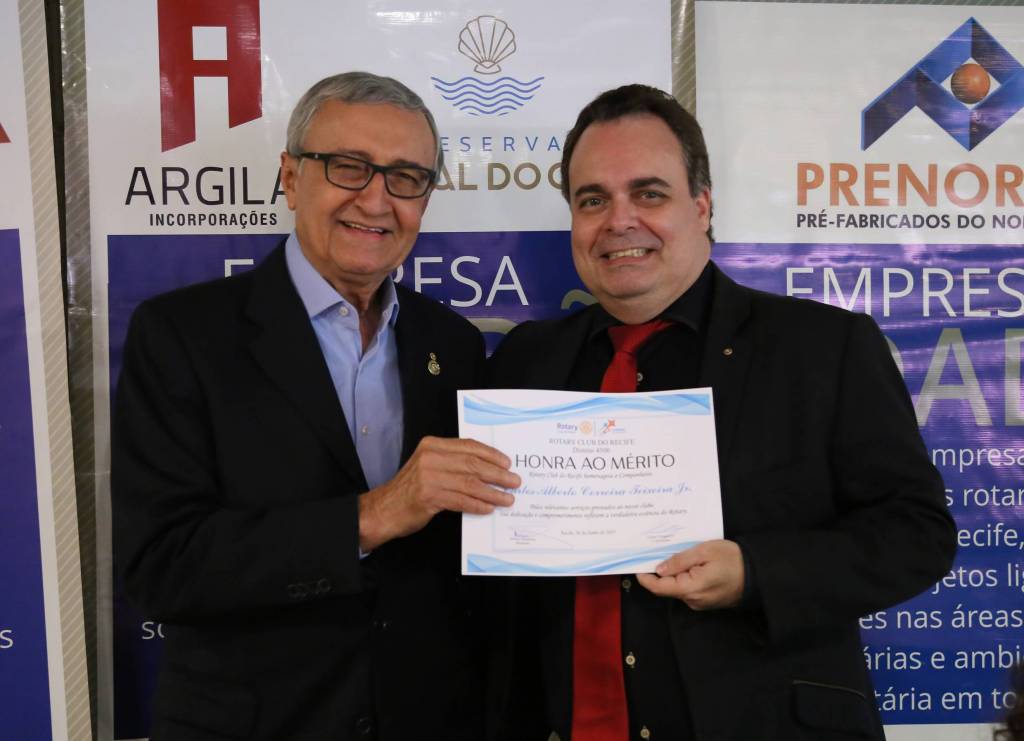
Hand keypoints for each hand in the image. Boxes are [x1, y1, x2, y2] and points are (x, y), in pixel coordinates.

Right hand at [358, 436, 519, 550]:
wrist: (383, 509)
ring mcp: (428, 477)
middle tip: (514, 481)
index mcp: (432, 445)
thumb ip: (452, 463)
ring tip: (507, 498)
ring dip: (492, 492)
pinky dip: (477, 504)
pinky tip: (488, 508)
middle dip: (497, 474)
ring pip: (470, 483)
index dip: (491, 454)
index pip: (468, 446)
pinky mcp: (428, 497)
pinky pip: (461, 500)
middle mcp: (430, 458)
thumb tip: (486, 469)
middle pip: (473, 464)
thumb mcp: (428, 466)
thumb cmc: (409, 489)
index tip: (507, 463)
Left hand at [635, 540, 743, 609]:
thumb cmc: (733, 559)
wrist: (758, 574)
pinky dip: (685, 577)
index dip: (645, 578)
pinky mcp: (706, 601)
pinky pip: (689, 589)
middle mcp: (693, 600)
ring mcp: (700, 603)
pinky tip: (692, 564)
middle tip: (659, 551)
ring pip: (678, 587)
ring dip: (675, 573)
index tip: (637, 566)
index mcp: (690, 589)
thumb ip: (679, 561)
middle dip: (661, 571)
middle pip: (667, 587)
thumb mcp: (704, 551)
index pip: (658, 588)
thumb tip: (659, 569)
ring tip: (680, 554)